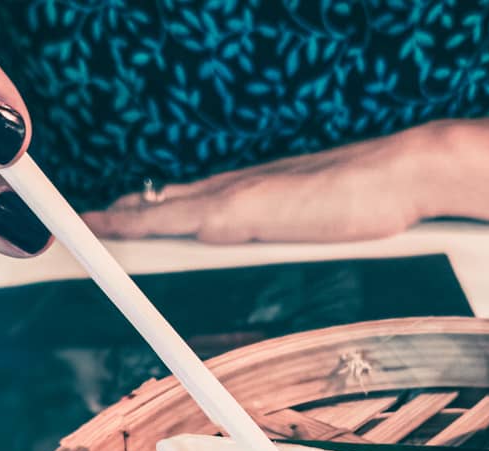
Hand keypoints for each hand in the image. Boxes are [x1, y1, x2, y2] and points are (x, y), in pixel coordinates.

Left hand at [88, 113, 488, 244]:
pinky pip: (178, 218)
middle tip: (83, 224)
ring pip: (163, 208)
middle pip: (166, 204)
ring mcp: (239, 197)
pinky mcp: (245, 210)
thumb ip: (302, 227)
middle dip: (124, 216)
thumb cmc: (376, 202)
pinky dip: (144, 222)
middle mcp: (239, 190)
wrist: (405, 174)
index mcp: (256, 196)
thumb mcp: (326, 222)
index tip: (120, 220)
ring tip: (86, 227)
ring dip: (125, 219)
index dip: (152, 214)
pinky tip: (119, 228)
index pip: (189, 204)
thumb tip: (298, 239)